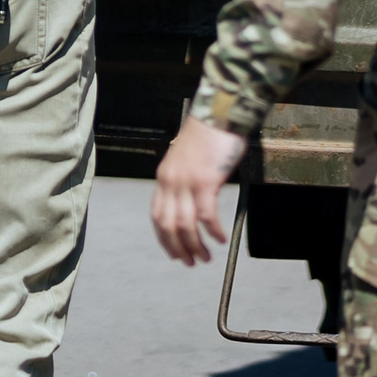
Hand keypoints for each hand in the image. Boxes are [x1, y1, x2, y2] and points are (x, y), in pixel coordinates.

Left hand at [150, 113, 248, 265]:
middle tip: (190, 263)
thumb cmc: (208, 134)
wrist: (219, 113)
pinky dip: (212, 232)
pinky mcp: (206, 181)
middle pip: (167, 225)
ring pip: (185, 225)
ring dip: (195, 246)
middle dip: (178, 249)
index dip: (164, 238)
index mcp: (164, 177)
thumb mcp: (187, 160)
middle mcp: (171, 181)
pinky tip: (220, 240)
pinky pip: (206, 215)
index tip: (173, 252)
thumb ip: (185, 180)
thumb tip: (193, 202)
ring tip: (205, 258)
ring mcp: (187, 182)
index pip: (157, 215)